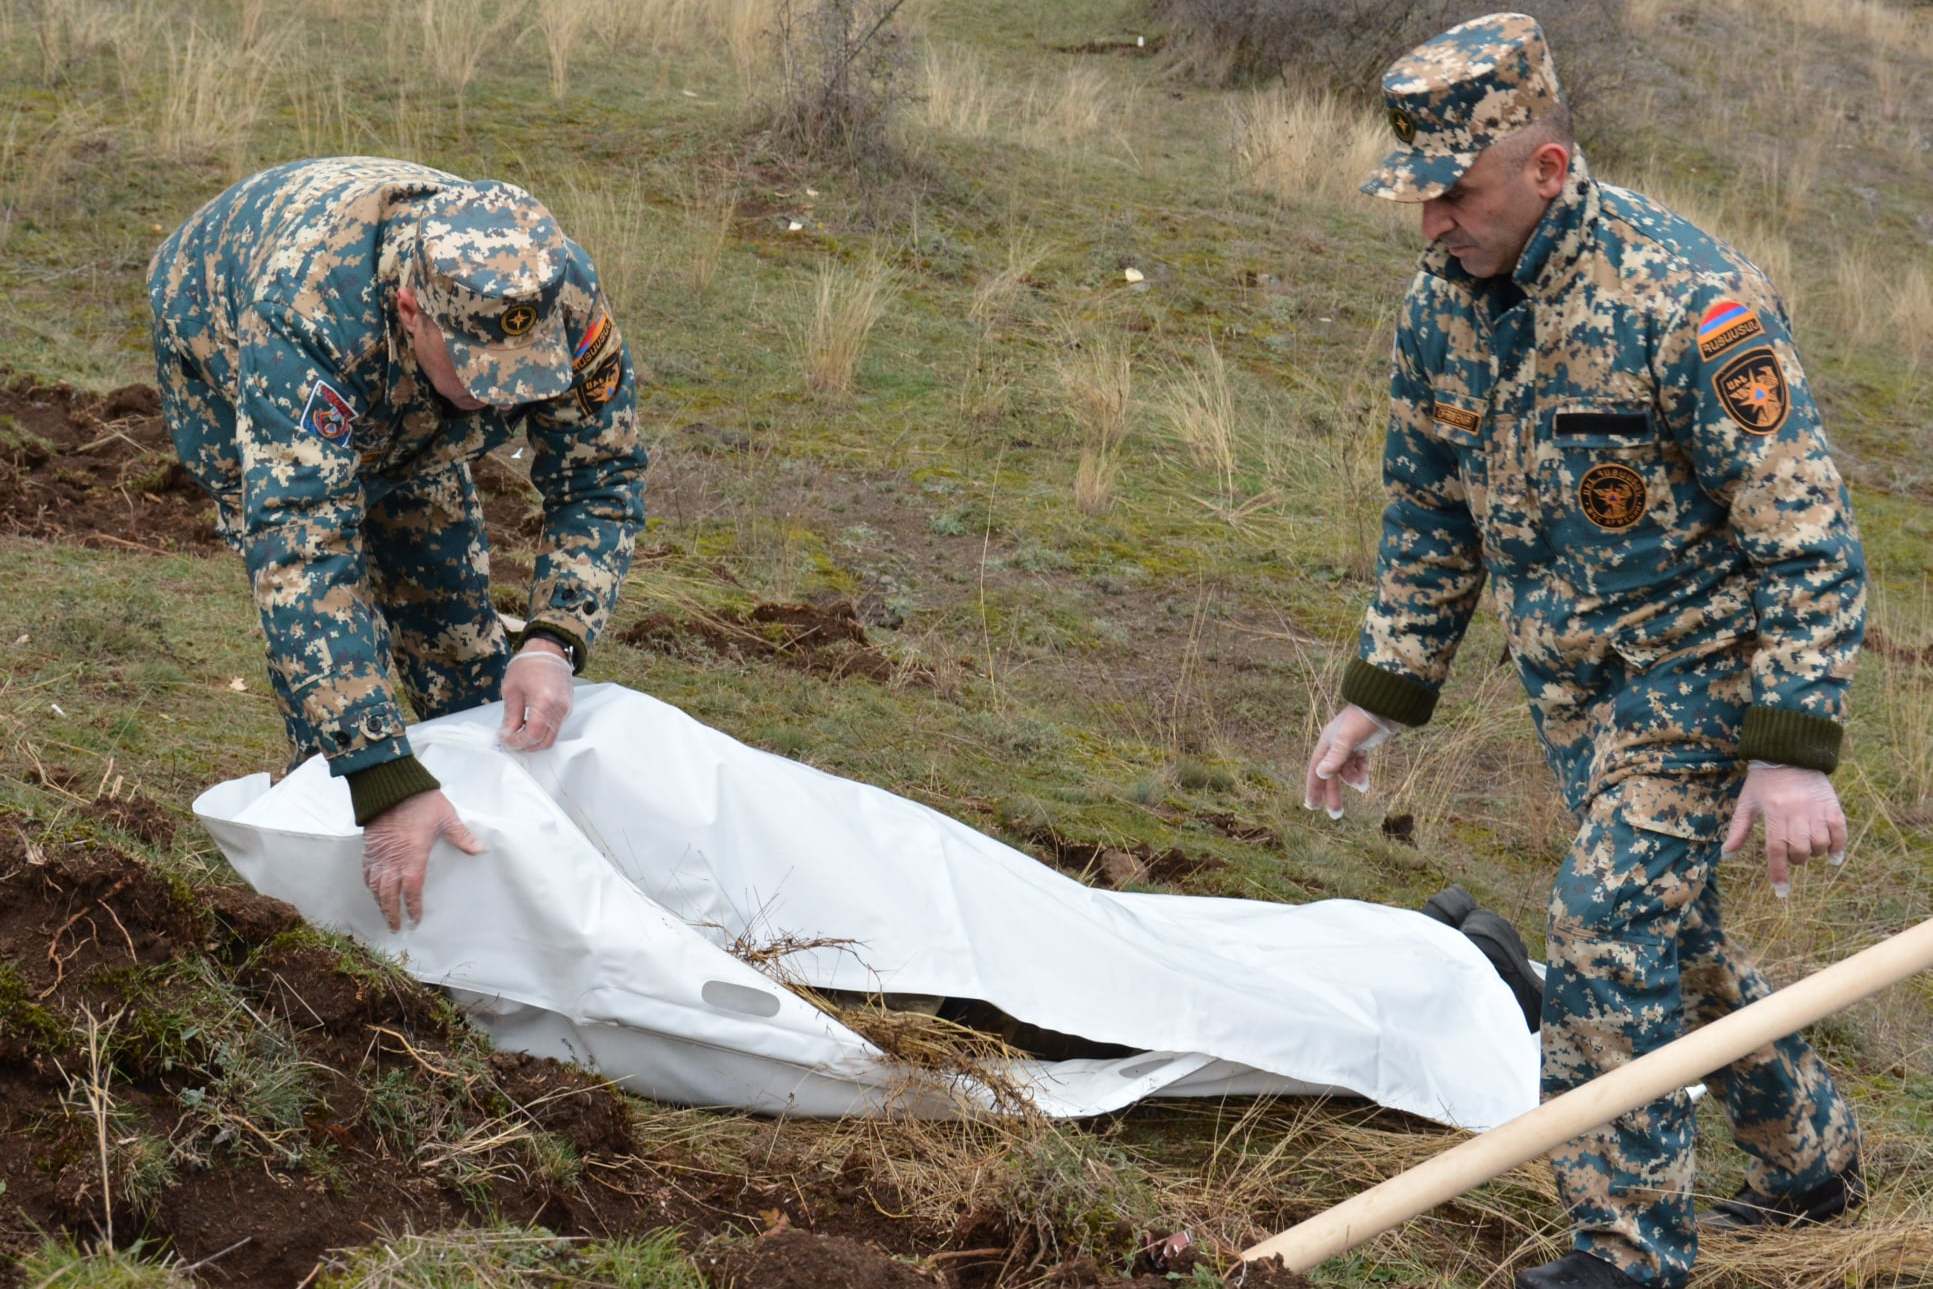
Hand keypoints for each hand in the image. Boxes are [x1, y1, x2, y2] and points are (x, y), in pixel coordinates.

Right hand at [362, 789, 484, 929]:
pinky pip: (366, 871)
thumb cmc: (422, 802)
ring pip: (375, 886)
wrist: (391, 786)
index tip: (415, 919)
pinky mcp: (369, 847)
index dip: (413, 907)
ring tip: (385, 914)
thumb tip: (481, 850)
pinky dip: (369, 885)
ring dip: (379, 902)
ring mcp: (378, 854)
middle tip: (396, 927)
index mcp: (413, 856)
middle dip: (392, 912)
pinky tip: (373, 890)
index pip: (412, 889)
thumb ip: (462, 836)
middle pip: (389, 894)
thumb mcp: (447, 818)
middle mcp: (393, 860)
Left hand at [499, 640, 572, 751]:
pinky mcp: (567, 708)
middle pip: (545, 741)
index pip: (533, 734)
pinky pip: (556, 728)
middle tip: (510, 740)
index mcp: (544, 703)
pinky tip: (528, 724)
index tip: (505, 739)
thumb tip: (506, 736)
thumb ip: (510, 717)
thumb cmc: (528, 665)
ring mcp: (566, 710)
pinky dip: (542, 731)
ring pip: (551, 737)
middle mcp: (559, 709)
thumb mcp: (511, 690)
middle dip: (526, 745)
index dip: (518, 742)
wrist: (549, 650)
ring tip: (518, 732)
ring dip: (535, 740)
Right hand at [1303, 704, 1396, 819]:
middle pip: (1331, 775)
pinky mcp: (1362, 746)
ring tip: (1363, 786)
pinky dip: (1361, 773)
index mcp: (1326, 743)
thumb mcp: (1348, 739)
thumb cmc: (1363, 720)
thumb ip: (1336, 757)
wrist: (1385, 707)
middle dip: (1333, 794)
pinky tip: (1366, 780)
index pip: (1315, 770)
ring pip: (1346, 772)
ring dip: (1353, 781)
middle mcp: (1335, 746)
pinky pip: (1358, 766)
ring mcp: (1349, 747)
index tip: (1312, 806)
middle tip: (1336, 815)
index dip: (1313, 788)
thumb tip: (1321, 774)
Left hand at [1721, 761, 1847, 898]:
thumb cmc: (1763, 782)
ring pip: (1820, 844)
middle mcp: (1796, 812)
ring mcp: (1816, 809)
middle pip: (1800, 849)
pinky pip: (1840, 832)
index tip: (1781, 891)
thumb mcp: (1747, 803)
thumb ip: (1738, 830)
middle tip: (1791, 854)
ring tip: (1806, 848)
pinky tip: (1833, 857)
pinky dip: (1839, 847)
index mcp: (1773, 812)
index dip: (1778, 872)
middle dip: (1796, 859)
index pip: (1776, 849)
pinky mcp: (1832, 805)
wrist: (1790, 754)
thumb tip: (1726, 855)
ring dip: (1814, 853)